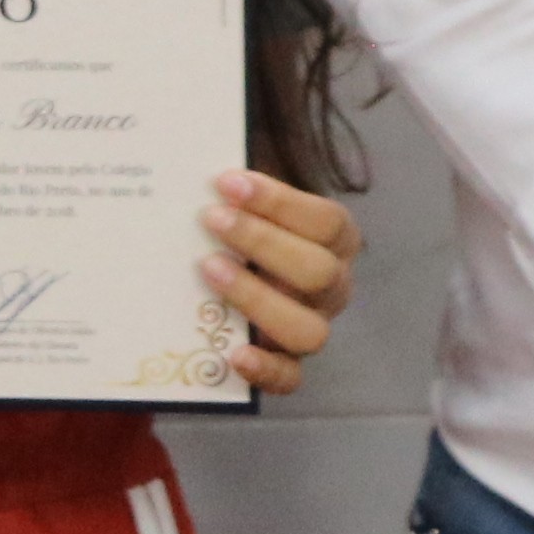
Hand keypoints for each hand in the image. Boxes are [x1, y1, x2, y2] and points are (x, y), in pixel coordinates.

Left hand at [203, 168, 360, 394]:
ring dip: (256, 298)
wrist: (229, 260)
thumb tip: (198, 153)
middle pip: (319, 272)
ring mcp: (312, 327)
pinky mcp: (288, 364)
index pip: (327, 221)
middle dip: (262, 242)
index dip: (280, 202)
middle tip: (210, 219)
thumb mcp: (246, 195)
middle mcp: (333, 286)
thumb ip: (239, 181)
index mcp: (335, 240)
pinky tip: (233, 354)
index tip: (227, 182)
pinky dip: (265, 370)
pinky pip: (290, 379)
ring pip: (309, 330)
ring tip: (208, 268)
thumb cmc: (242, 220)